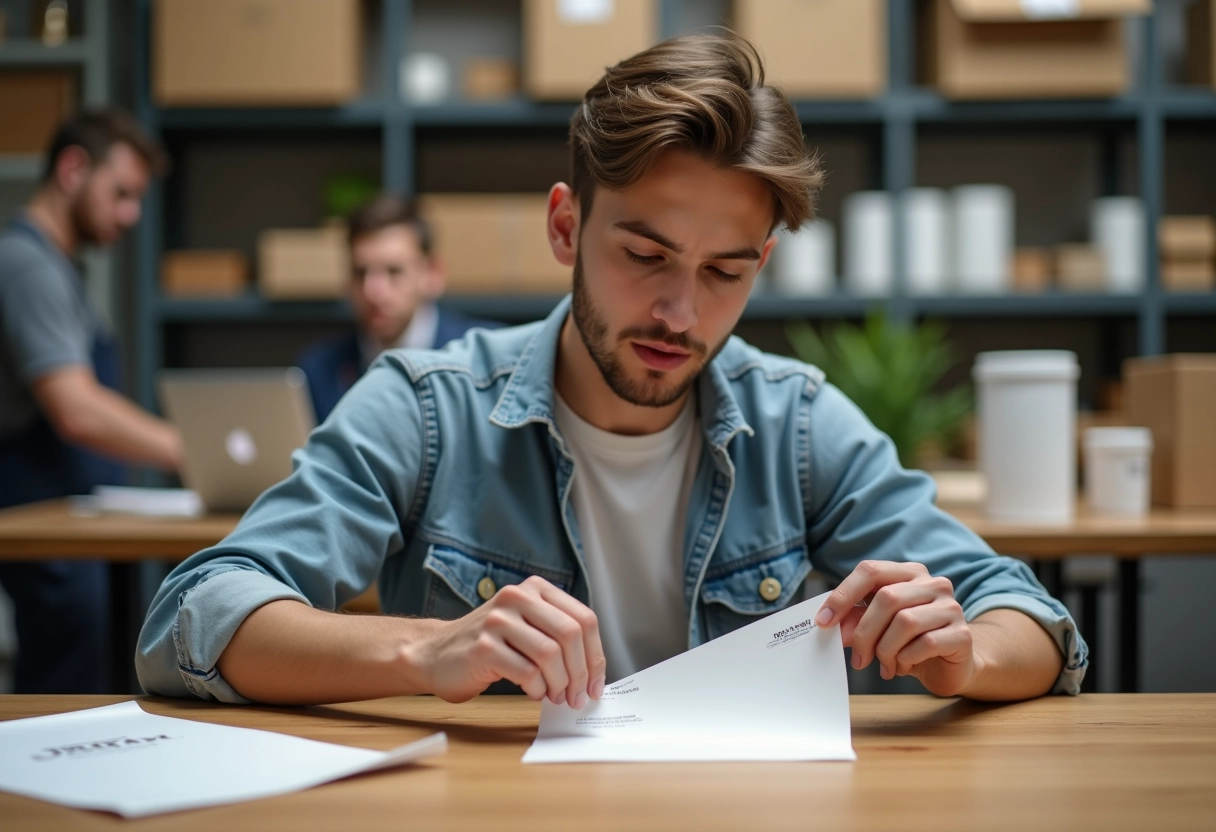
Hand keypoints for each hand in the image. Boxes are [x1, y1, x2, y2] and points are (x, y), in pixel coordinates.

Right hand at [417, 576, 606, 707]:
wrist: (435, 654)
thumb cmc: (489, 645)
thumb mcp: (527, 626)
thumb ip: (558, 636)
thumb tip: (594, 671)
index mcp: (535, 589)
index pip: (583, 618)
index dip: (596, 655)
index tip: (596, 683)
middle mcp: (517, 597)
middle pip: (571, 634)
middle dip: (582, 673)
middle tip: (578, 697)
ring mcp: (498, 620)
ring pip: (550, 654)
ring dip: (560, 684)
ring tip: (555, 696)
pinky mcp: (483, 647)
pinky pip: (527, 672)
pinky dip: (538, 688)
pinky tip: (534, 692)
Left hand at [813, 560, 982, 696]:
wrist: (952, 665)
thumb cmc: (911, 641)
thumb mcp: (879, 627)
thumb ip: (856, 620)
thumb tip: (831, 626)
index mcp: (909, 574)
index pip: (870, 570)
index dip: (843, 595)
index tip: (823, 621)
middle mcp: (933, 584)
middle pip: (886, 598)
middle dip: (864, 632)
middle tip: (858, 658)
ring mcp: (950, 607)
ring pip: (905, 621)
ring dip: (886, 649)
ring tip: (884, 664)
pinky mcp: (961, 634)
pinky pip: (926, 643)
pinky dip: (906, 659)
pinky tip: (903, 667)